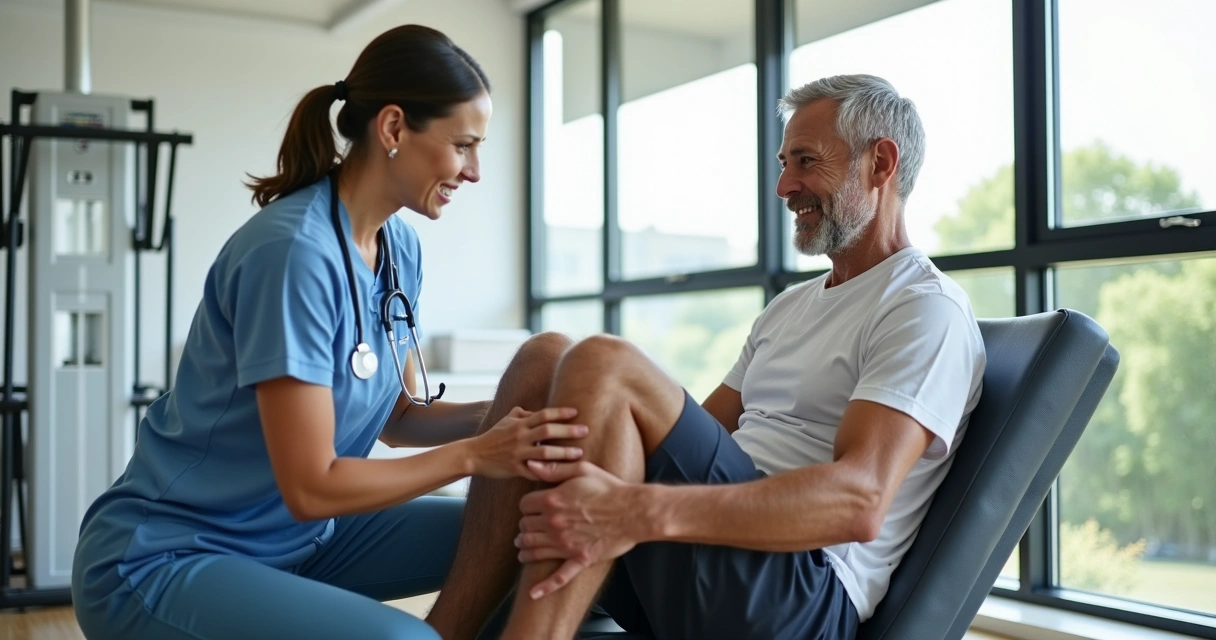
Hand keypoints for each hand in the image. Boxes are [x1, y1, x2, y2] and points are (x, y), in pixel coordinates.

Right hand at [470, 407, 586, 479]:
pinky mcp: (515, 469)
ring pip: (544, 453)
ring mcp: (518, 453)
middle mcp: (520, 436)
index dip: (560, 412)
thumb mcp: (506, 420)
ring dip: (564, 453)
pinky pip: (535, 472)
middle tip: (586, 430)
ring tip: (579, 454)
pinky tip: (563, 475)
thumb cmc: (494, 436)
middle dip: (568, 431)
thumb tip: (537, 411)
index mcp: (520, 423)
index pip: (544, 414)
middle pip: (548, 431)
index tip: (576, 412)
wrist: (474, 454)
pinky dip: (549, 474)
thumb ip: (523, 414)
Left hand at [516, 461, 637, 598]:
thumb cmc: (610, 488)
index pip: (524, 506)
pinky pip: (559, 577)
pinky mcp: (580, 559)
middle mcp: (554, 524)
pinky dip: (544, 587)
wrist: (634, 511)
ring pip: (533, 550)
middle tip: (527, 527)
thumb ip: (554, 468)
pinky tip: (533, 593)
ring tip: (522, 550)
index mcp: (552, 500)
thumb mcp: (582, 469)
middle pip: (525, 528)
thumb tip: (530, 464)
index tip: (532, 506)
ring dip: (525, 550)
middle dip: (525, 526)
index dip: (527, 505)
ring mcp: (566, 544)